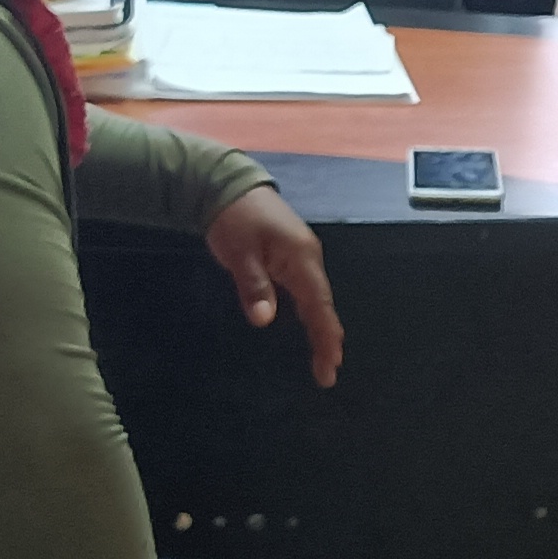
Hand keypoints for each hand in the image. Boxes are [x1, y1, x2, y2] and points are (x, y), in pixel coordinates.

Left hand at [205, 187, 342, 387]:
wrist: (228, 185)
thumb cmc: (234, 218)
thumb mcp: (239, 253)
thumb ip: (254, 286)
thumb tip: (264, 320)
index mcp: (301, 259)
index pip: (319, 305)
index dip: (325, 338)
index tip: (330, 366)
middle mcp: (309, 259)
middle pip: (323, 305)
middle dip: (328, 339)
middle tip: (328, 373)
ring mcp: (301, 257)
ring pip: (316, 299)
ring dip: (321, 328)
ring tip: (325, 357)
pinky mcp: (291, 256)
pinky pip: (306, 290)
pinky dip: (311, 312)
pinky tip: (309, 326)